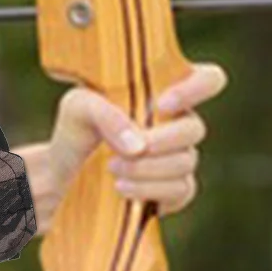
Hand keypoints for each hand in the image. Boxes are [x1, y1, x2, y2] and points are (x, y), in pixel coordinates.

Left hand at [21, 62, 228, 233]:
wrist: (63, 175)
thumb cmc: (76, 131)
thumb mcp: (78, 108)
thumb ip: (105, 113)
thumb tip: (138, 145)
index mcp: (164, 92)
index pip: (208, 79)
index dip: (197, 88)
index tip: (162, 104)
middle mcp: (178, 123)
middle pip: (195, 129)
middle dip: (161, 142)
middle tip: (126, 150)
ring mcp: (179, 158)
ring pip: (186, 162)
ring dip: (147, 168)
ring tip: (112, 170)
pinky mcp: (173, 191)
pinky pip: (181, 191)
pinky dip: (151, 190)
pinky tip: (123, 188)